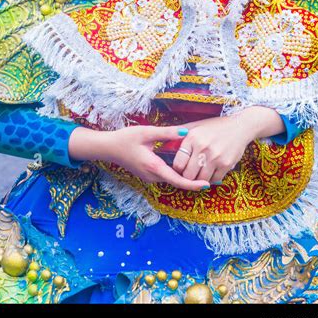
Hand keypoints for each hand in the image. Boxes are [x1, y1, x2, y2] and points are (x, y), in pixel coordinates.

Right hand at [69, 125, 209, 190]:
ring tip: (200, 170)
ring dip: (184, 176)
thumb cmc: (126, 138)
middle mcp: (152, 176)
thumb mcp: (147, 132)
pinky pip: (164, 175)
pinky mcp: (147, 174)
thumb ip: (167, 133)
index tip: (206, 185)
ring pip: (170, 179)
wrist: (108, 147)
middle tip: (209, 176)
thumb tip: (186, 132)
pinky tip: (183, 165)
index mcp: (154, 167)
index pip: (177, 180)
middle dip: (192, 180)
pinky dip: (175, 173)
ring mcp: (149, 177)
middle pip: (176, 181)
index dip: (193, 184)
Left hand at [172, 107, 284, 184]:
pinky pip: (214, 179)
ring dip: (199, 179)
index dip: (177, 169)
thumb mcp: (196, 125)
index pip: (178, 163)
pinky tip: (211, 171)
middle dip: (187, 177)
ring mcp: (216, 157)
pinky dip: (211, 178)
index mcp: (192, 137)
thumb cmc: (215, 126)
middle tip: (189, 174)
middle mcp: (203, 148)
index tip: (180, 168)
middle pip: (188, 175)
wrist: (240, 126)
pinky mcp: (227, 164)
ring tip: (199, 173)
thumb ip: (179, 133)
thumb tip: (162, 143)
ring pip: (201, 180)